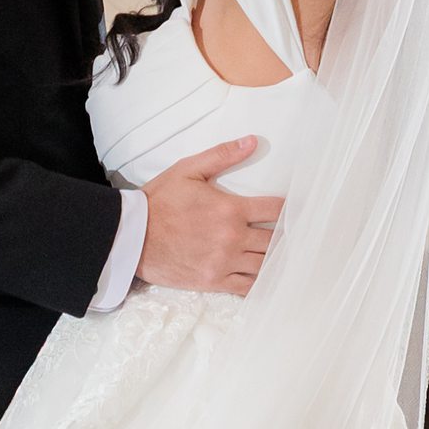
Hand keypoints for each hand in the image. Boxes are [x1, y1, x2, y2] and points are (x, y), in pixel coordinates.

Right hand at [137, 140, 281, 297]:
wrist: (132, 236)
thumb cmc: (159, 201)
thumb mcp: (188, 170)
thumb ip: (222, 155)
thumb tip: (252, 141)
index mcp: (230, 209)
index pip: (275, 210)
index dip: (290, 209)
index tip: (296, 209)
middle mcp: (231, 238)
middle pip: (275, 240)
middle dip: (286, 236)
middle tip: (296, 234)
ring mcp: (223, 262)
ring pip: (265, 265)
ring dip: (276, 259)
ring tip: (284, 255)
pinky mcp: (213, 280)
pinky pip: (247, 287)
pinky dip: (261, 283)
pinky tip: (267, 277)